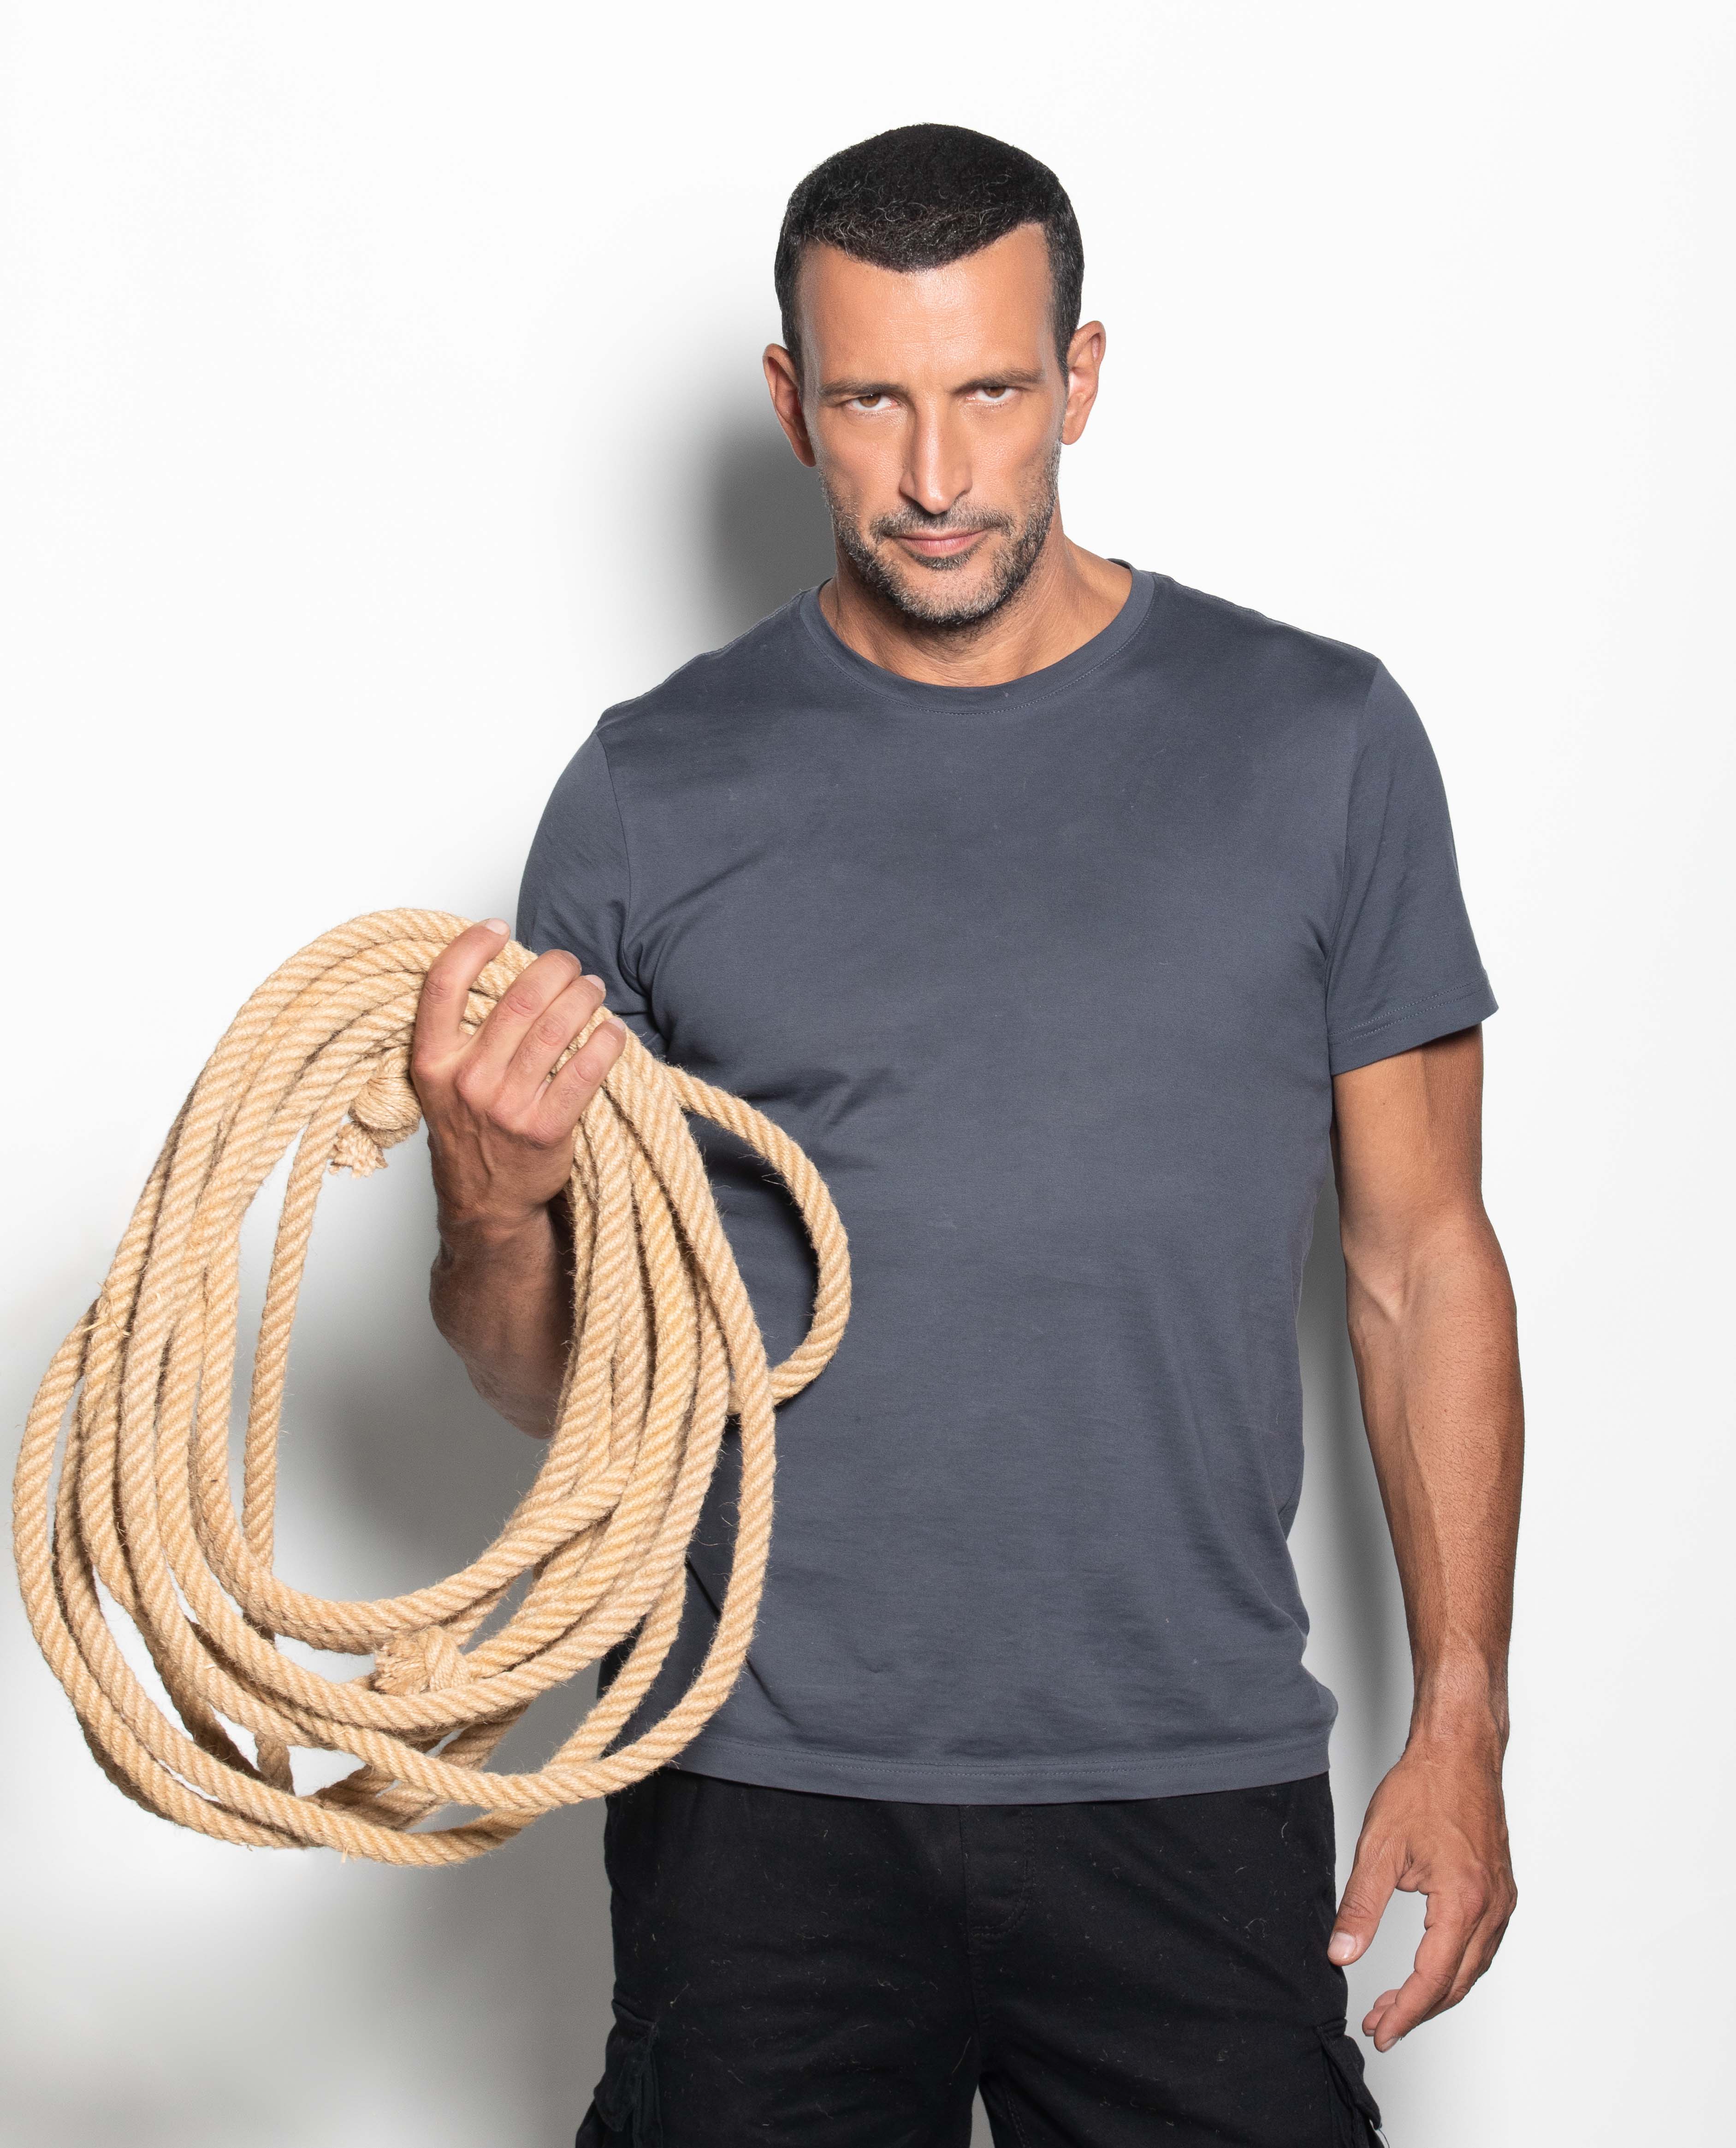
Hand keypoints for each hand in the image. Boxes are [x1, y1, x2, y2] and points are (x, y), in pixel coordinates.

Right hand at [412, 919, 625, 1239]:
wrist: (484, 1200)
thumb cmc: (469, 1129)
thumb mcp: (442, 1081)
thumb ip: (465, 1033)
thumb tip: (510, 972)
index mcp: (432, 1061)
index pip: (443, 985)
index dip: (471, 946)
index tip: (498, 927)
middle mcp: (466, 1080)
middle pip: (519, 998)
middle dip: (554, 969)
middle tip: (569, 965)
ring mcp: (506, 1105)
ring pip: (556, 1027)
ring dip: (584, 997)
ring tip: (593, 988)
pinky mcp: (545, 1127)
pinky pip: (585, 1070)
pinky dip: (605, 1042)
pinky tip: (613, 1030)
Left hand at [1327, 1739, 1516, 2049]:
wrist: (1458, 1752)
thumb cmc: (1424, 1789)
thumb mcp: (1379, 1849)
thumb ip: (1360, 1907)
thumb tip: (1340, 1954)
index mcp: (1463, 1902)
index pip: (1432, 1979)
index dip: (1403, 2011)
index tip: (1379, 2030)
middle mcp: (1492, 1908)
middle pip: (1456, 1983)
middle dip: (1417, 2010)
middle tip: (1380, 2022)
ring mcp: (1502, 1900)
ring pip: (1472, 1968)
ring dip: (1437, 1992)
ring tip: (1397, 2002)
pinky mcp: (1501, 1890)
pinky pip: (1481, 1946)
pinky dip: (1455, 1967)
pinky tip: (1431, 1969)